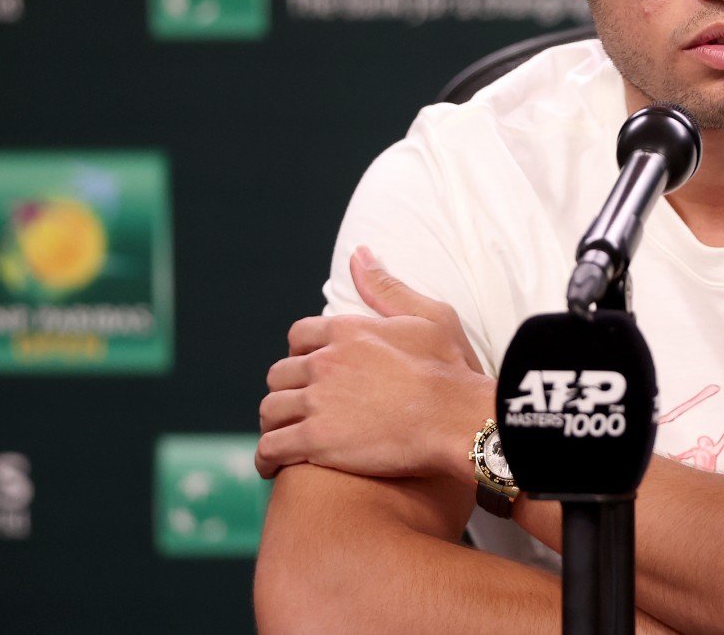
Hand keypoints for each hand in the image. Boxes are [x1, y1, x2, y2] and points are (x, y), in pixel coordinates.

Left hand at [256, 246, 493, 479]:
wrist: (458, 420)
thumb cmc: (451, 370)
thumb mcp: (428, 316)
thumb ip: (386, 287)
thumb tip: (358, 255)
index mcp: (347, 331)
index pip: (299, 336)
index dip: (301, 352)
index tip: (308, 366)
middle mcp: (325, 363)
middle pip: (280, 374)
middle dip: (286, 388)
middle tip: (298, 405)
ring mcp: (317, 402)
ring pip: (271, 410)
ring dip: (273, 423)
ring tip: (282, 436)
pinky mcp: (316, 441)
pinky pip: (272, 448)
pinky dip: (266, 458)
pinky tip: (271, 467)